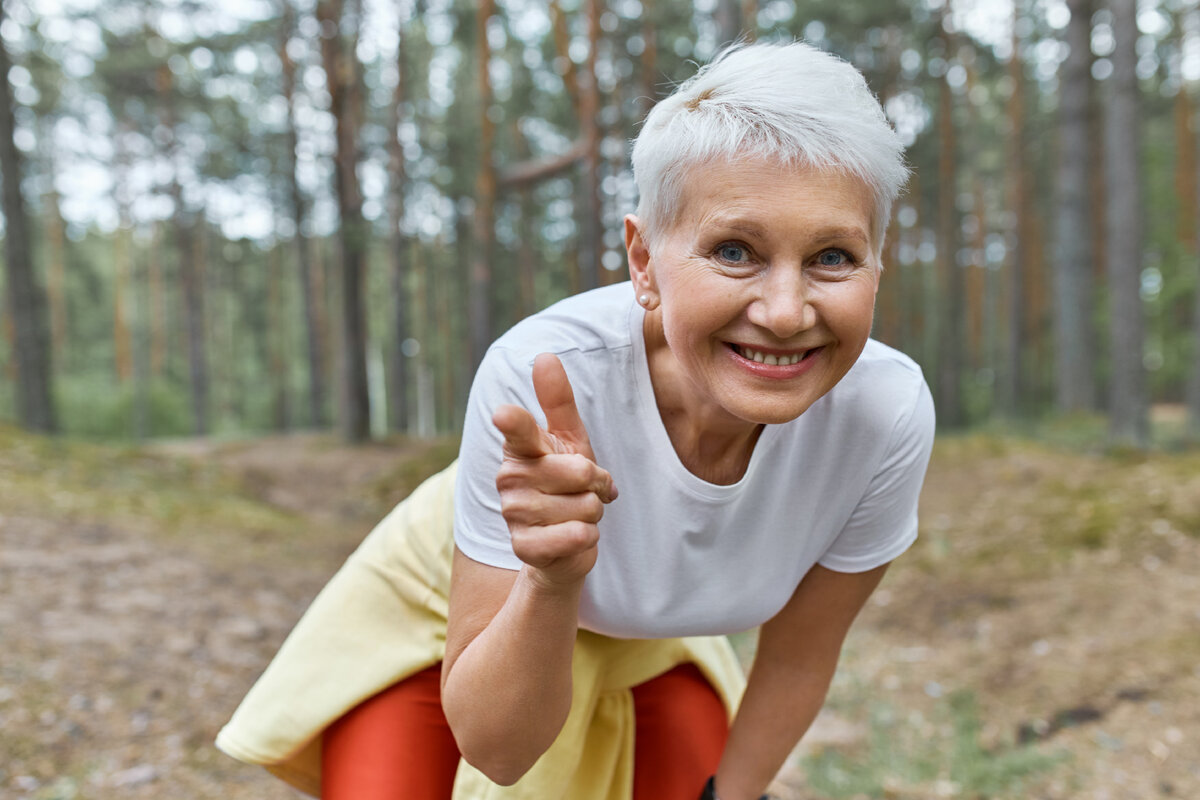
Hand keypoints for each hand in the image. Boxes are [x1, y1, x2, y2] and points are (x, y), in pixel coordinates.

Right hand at [493, 353, 617, 587]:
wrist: (563, 544)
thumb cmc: (567, 484)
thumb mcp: (569, 438)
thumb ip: (557, 400)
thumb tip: (544, 356)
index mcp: (521, 447)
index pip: (518, 429)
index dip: (513, 421)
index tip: (503, 414)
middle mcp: (510, 477)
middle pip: (581, 471)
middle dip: (597, 484)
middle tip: (585, 491)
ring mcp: (513, 513)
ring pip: (585, 505)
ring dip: (592, 513)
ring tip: (575, 515)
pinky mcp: (524, 547)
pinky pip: (576, 535)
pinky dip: (587, 537)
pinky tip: (574, 537)